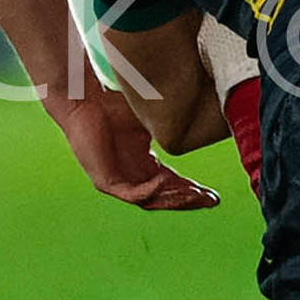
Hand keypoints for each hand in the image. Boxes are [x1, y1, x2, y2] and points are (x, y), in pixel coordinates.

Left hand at [55, 89, 219, 210]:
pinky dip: (151, 191)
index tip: (214, 196)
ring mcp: (117, 182)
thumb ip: (171, 126)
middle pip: (165, 198)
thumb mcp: (151, 119)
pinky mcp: (105, 182)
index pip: (172, 184)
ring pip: (151, 200)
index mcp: (143, 165)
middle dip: (189, 200)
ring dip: (175, 199)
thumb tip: (201, 120)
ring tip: (195, 195)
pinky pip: (134, 194)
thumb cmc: (114, 103)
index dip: (193, 190)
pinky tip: (166, 182)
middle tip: (210, 200)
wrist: (85, 98)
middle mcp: (132, 177)